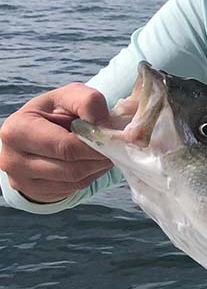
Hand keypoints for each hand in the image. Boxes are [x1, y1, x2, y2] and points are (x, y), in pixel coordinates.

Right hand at [0, 83, 112, 202]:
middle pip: (71, 168)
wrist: (39, 132)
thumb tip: (105, 125)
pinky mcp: (33, 191)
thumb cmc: (56, 112)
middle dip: (99, 158)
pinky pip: (71, 189)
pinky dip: (88, 177)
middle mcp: (12, 158)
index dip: (96, 144)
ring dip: (97, 168)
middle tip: (113, 148)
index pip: (66, 146)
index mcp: (18, 130)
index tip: (111, 137)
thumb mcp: (69, 96)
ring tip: (103, 153)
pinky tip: (90, 163)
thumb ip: (88, 102)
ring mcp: (20, 178)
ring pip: (74, 181)